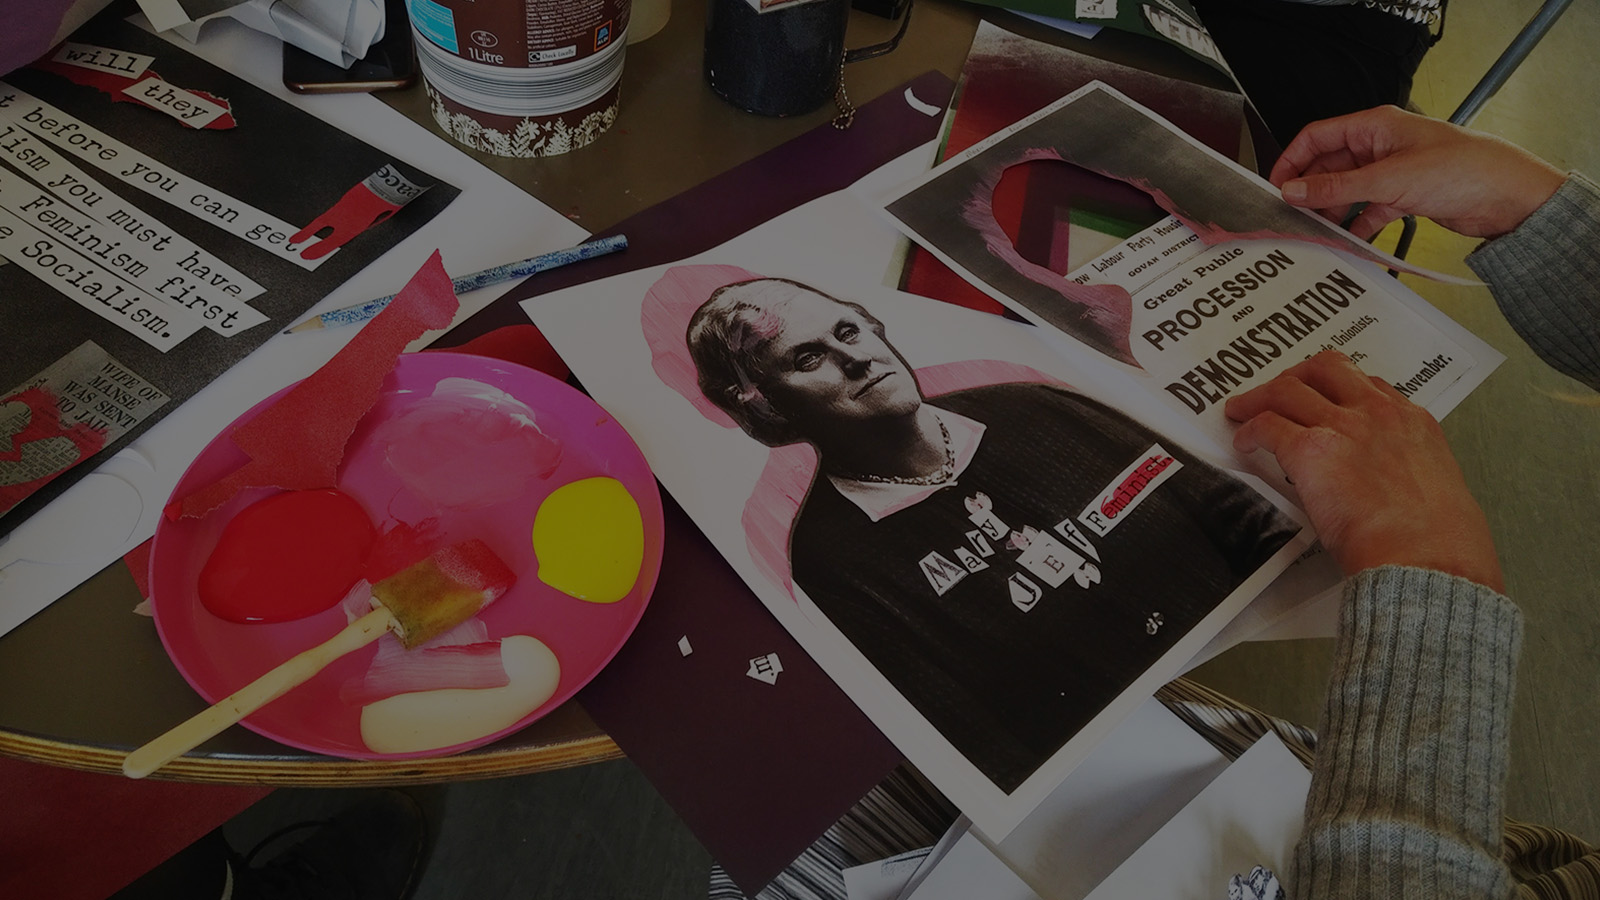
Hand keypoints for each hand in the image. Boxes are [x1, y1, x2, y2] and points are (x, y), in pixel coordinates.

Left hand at [1225, 351, 1503, 590]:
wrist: (1424, 556)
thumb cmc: (1435, 541)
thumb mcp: (1433, 486)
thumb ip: (1404, 469)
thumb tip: (1380, 482)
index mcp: (1412, 423)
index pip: (1370, 385)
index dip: (1338, 388)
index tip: (1322, 398)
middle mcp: (1378, 414)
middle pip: (1326, 369)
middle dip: (1296, 376)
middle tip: (1276, 392)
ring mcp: (1345, 426)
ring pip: (1288, 389)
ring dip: (1259, 398)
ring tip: (1242, 411)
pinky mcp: (1312, 449)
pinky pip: (1267, 425)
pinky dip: (1249, 431)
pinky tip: (1244, 443)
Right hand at [1269, 105, 1564, 240]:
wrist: (1508, 196)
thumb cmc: (1461, 169)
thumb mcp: (1387, 179)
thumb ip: (1336, 187)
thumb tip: (1293, 190)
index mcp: (1375, 126)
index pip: (1319, 136)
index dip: (1293, 160)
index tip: (1275, 187)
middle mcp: (1381, 146)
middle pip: (1330, 166)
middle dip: (1310, 190)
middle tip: (1290, 215)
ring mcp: (1392, 172)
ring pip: (1348, 191)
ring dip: (1332, 211)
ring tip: (1314, 232)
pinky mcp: (1405, 197)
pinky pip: (1369, 211)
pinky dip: (1357, 226)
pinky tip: (1348, 242)